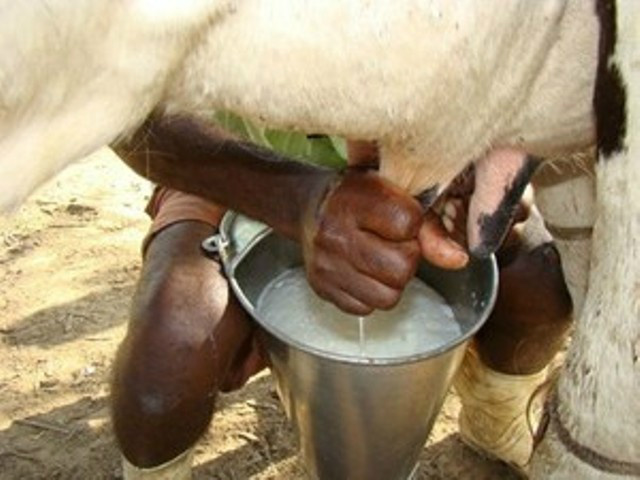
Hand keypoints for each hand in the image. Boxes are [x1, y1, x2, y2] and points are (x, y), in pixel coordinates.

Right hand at [300, 168, 422, 314]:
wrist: (309, 207)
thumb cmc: (357, 197)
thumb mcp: (392, 193)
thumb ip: (429, 225)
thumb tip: (458, 259)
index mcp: (354, 200)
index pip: (408, 223)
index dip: (413, 224)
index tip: (400, 218)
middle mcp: (335, 233)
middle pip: (401, 267)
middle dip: (406, 257)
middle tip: (392, 243)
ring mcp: (326, 264)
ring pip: (387, 297)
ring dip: (391, 281)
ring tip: (380, 259)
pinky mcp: (321, 287)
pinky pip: (365, 309)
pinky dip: (370, 294)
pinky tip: (363, 271)